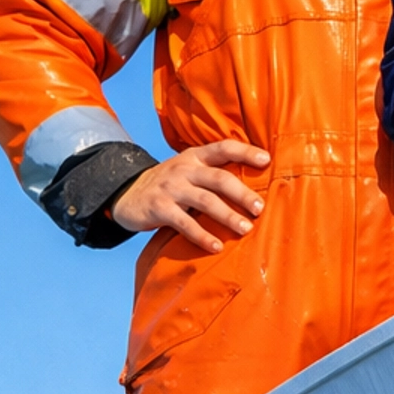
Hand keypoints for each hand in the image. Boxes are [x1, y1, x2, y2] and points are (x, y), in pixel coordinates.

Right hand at [110, 139, 269, 252]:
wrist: (126, 194)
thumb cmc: (170, 184)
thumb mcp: (188, 170)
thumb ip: (212, 173)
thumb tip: (253, 189)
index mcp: (195, 156)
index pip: (223, 148)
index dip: (245, 151)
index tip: (267, 160)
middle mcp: (184, 169)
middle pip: (219, 179)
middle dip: (242, 194)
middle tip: (260, 209)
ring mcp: (171, 188)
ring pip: (205, 201)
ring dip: (228, 216)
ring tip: (246, 229)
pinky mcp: (159, 208)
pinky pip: (185, 223)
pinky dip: (202, 235)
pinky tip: (217, 246)